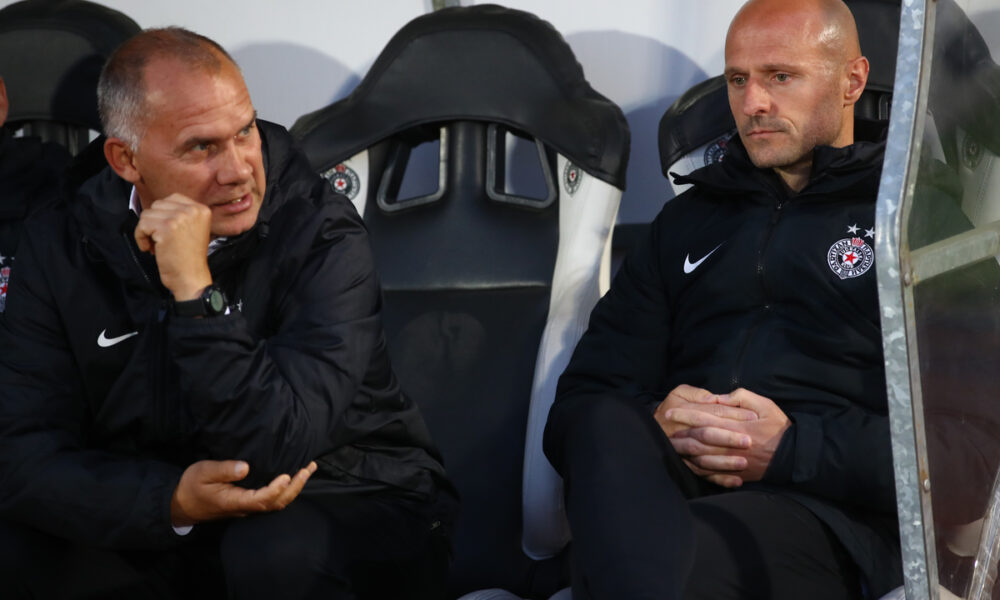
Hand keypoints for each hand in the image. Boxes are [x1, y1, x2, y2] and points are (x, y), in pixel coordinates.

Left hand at [133, 194, 212, 299]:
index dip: (163, 215)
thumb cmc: (188, 257)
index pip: (172, 198)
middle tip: (162, 241)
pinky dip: (141, 238)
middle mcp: (193, 210)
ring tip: (157, 245)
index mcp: (201, 209)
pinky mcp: (166, 227)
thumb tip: (157, 206)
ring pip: (147, 214)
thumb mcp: (193, 229)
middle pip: (158, 205)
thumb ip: (181, 213)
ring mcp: (180, 217)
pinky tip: (151, 249)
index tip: (167, 232)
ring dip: (146, 231)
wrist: (191, 277)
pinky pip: (142, 225)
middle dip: (154, 223)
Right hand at [170, 459, 316, 526]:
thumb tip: (245, 467)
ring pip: (277, 503)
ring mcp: (248, 507)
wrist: (182, 503)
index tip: (287, 475)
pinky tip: (295, 476)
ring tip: (309, 469)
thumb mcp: (203, 472)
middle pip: (276, 503)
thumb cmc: (191, 485)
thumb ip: (224, 470)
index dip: (276, 489)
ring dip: (295, 488)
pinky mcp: (249, 502)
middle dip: (295, 487)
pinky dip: (287, 489)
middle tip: (308, 468)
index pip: (261, 499)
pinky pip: (272, 499)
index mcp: (234, 501)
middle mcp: (245, 507)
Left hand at [667, 388, 789, 486]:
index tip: (671, 411)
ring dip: (684, 451)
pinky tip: (687, 463)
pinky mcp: (736, 475)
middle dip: (680, 432)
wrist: (794, 457)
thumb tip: (719, 398)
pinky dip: (698, 470)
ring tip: (671, 444)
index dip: (686, 414)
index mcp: (738, 427)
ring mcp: (733, 463)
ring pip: (702, 458)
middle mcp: (732, 446)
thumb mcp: (764, 405)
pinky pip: (712, 475)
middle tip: (664, 428)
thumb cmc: (778, 428)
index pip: (706, 419)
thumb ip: (741, 398)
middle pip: (700, 439)